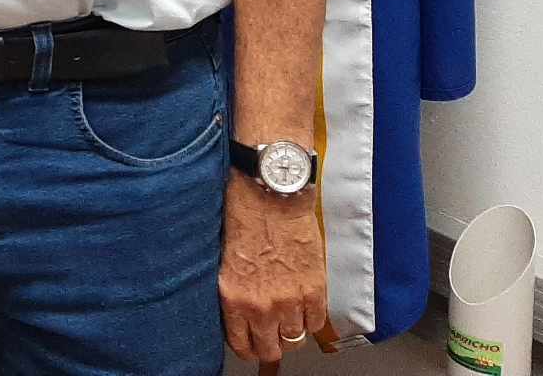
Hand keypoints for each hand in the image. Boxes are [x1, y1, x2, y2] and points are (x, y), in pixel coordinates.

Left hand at [219, 171, 326, 362]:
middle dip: (270, 344)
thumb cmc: (244, 216)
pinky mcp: (314, 288)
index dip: (248, 346)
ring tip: (288, 315)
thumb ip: (235, 294)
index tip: (252, 340)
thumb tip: (242, 316)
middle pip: (271, 350)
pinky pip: (316, 323)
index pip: (242, 345)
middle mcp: (262, 305)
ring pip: (295, 339)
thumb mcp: (225, 260)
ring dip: (291, 330)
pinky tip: (304, 304)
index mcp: (234, 297)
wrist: (271, 192)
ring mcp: (290, 299)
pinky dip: (311, 318)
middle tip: (271, 333)